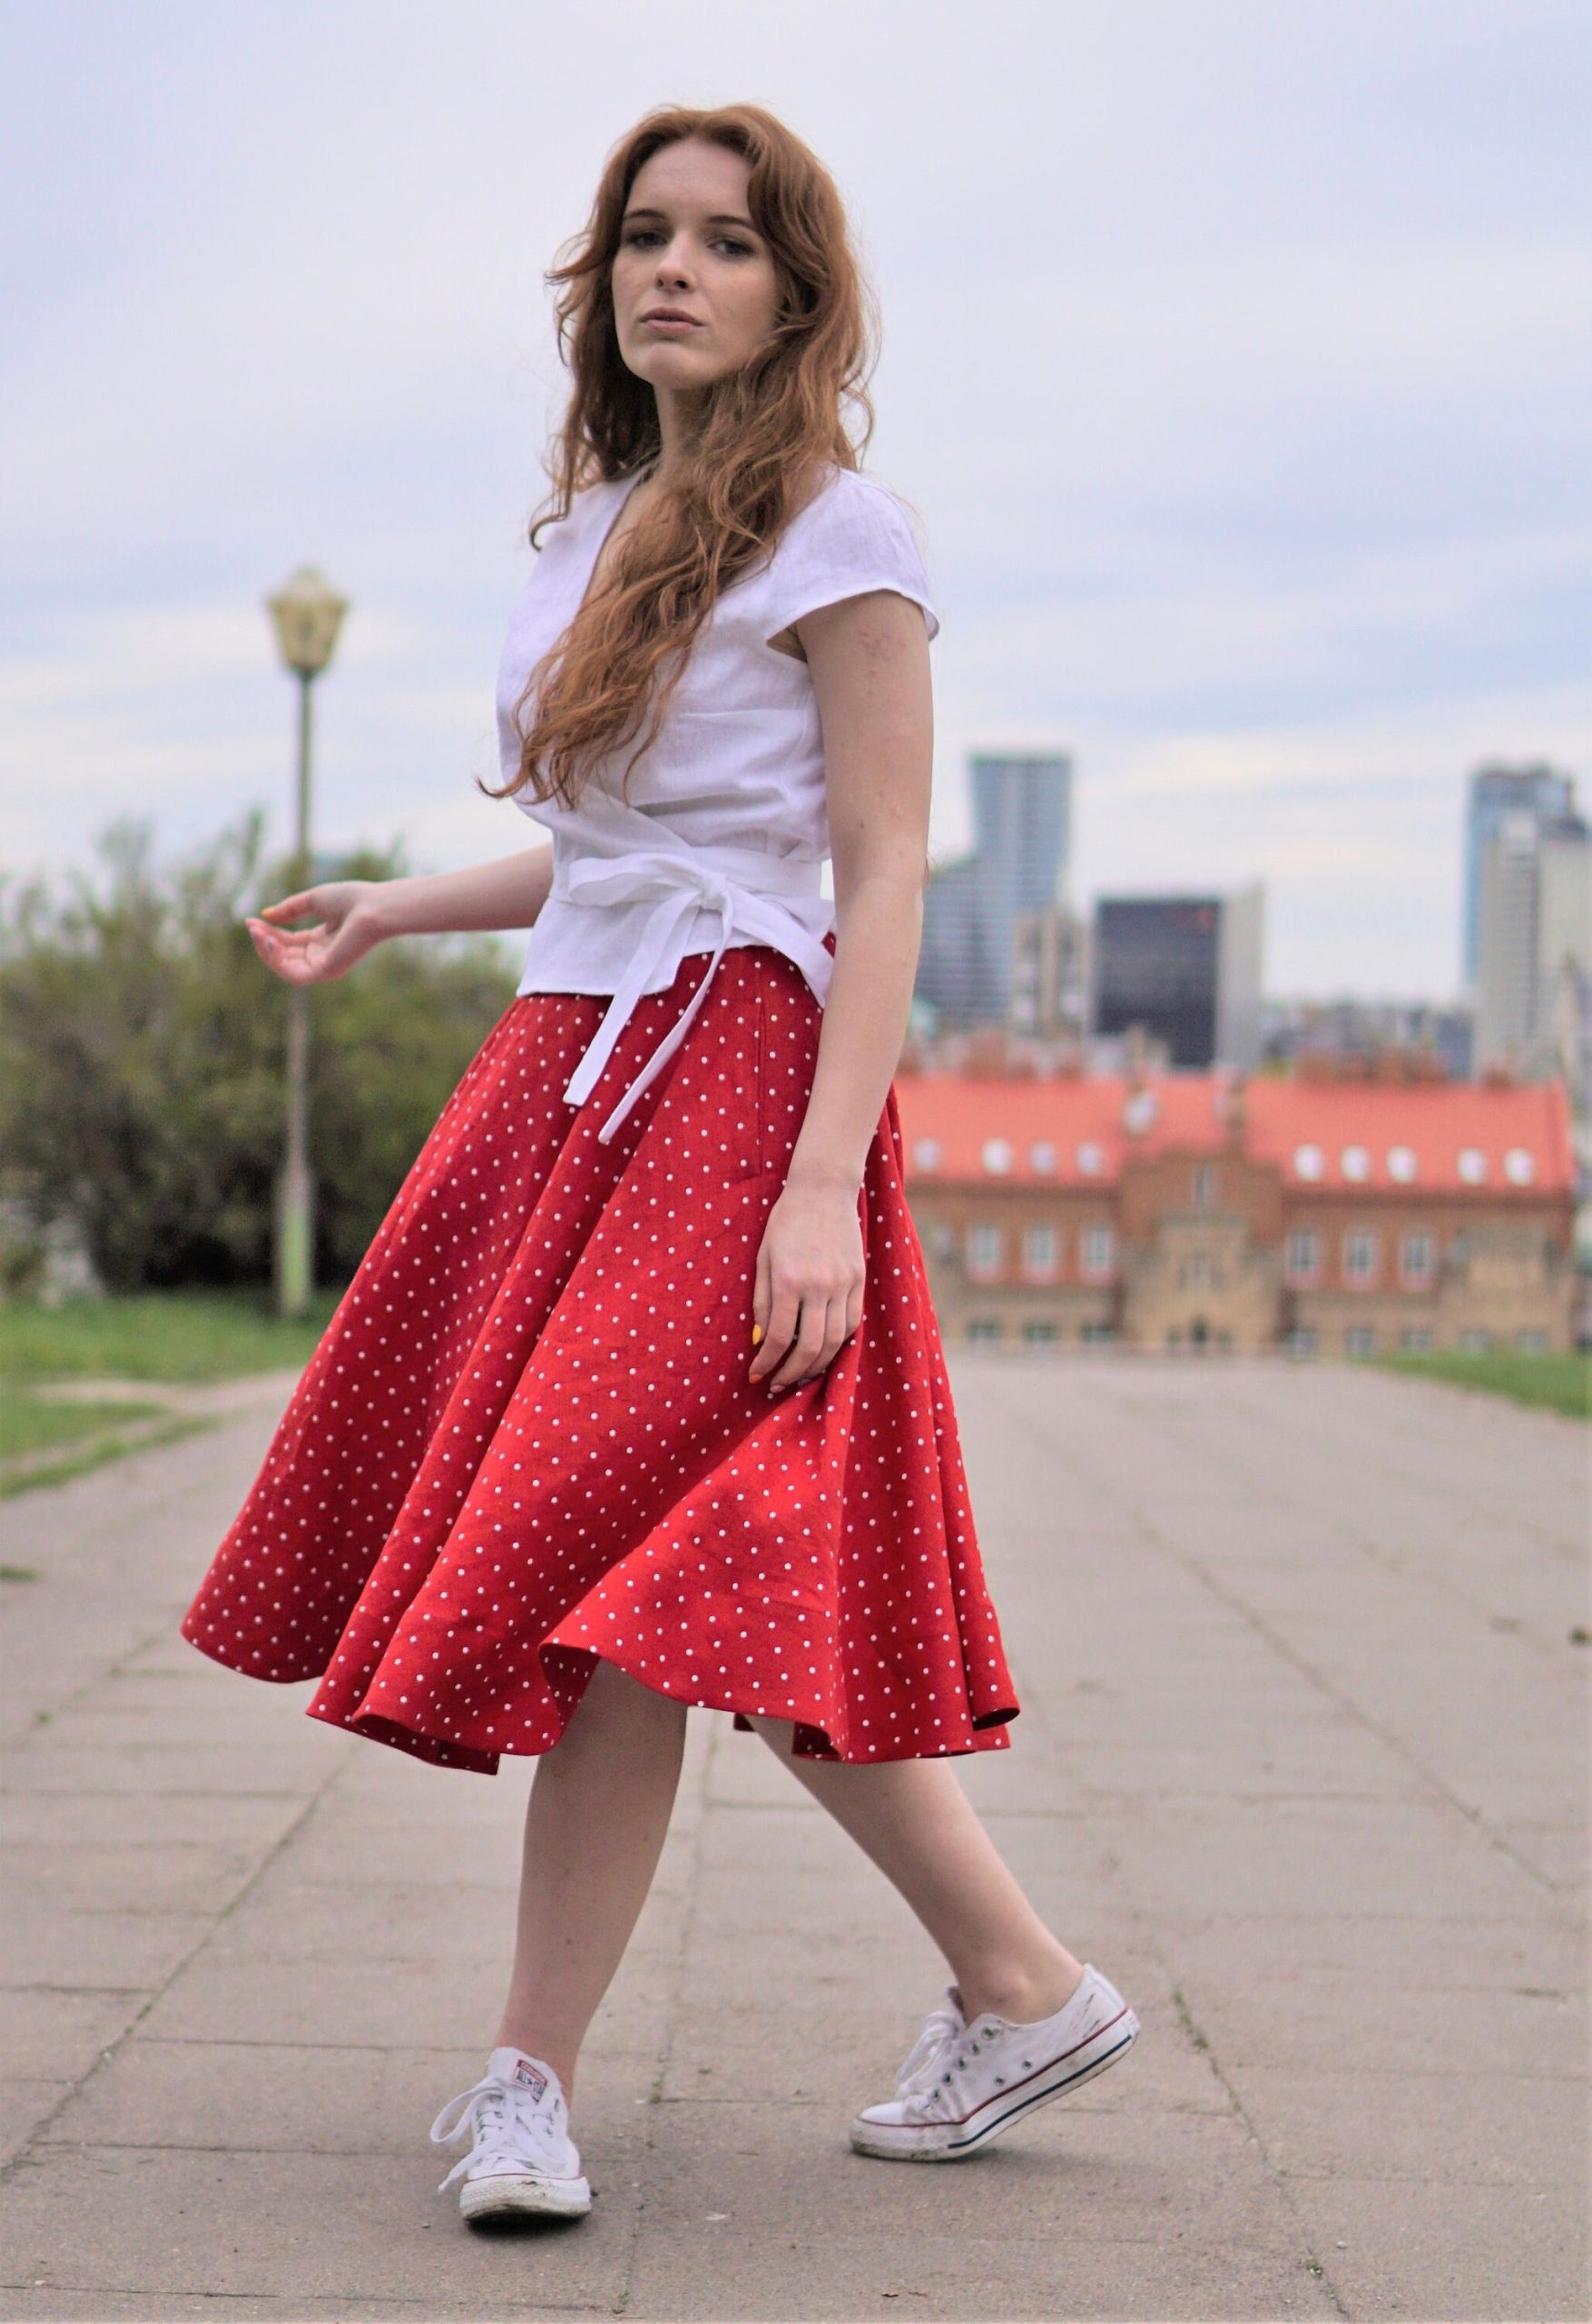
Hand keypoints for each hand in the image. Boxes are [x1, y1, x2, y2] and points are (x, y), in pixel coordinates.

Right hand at [245, 883, 383, 984]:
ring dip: (267, 952)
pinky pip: (293, 974)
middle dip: (265, 942)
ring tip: (258, 933)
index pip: (288, 942)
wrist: (375, 907)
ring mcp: (325, 966)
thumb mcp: (314, 900)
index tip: (250, 921)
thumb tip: (264, 916)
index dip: (269, 933)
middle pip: (284, 956)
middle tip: (251, 926)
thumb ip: (290, 909)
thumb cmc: (352, 899)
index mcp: (323, 941)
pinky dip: (277, 960)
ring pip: (285, 968)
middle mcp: (323, 956)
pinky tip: (270, 941)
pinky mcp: (326, 971)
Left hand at [749, 1171, 864, 1390]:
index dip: (767, 1362)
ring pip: (835, 1340)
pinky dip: (838, 1343)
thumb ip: (762, 1302)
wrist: (823, 1191)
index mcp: (789, 1280)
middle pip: (810, 1346)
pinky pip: (851, 1323)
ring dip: (817, 1364)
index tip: (756, 1375)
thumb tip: (762, 1341)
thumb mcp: (763, 1259)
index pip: (779, 1336)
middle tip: (777, 1384)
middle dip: (792, 1373)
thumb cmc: (785, 1223)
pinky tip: (824, 1351)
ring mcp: (843, 1284)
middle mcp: (819, 1286)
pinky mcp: (859, 1280)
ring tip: (800, 1375)